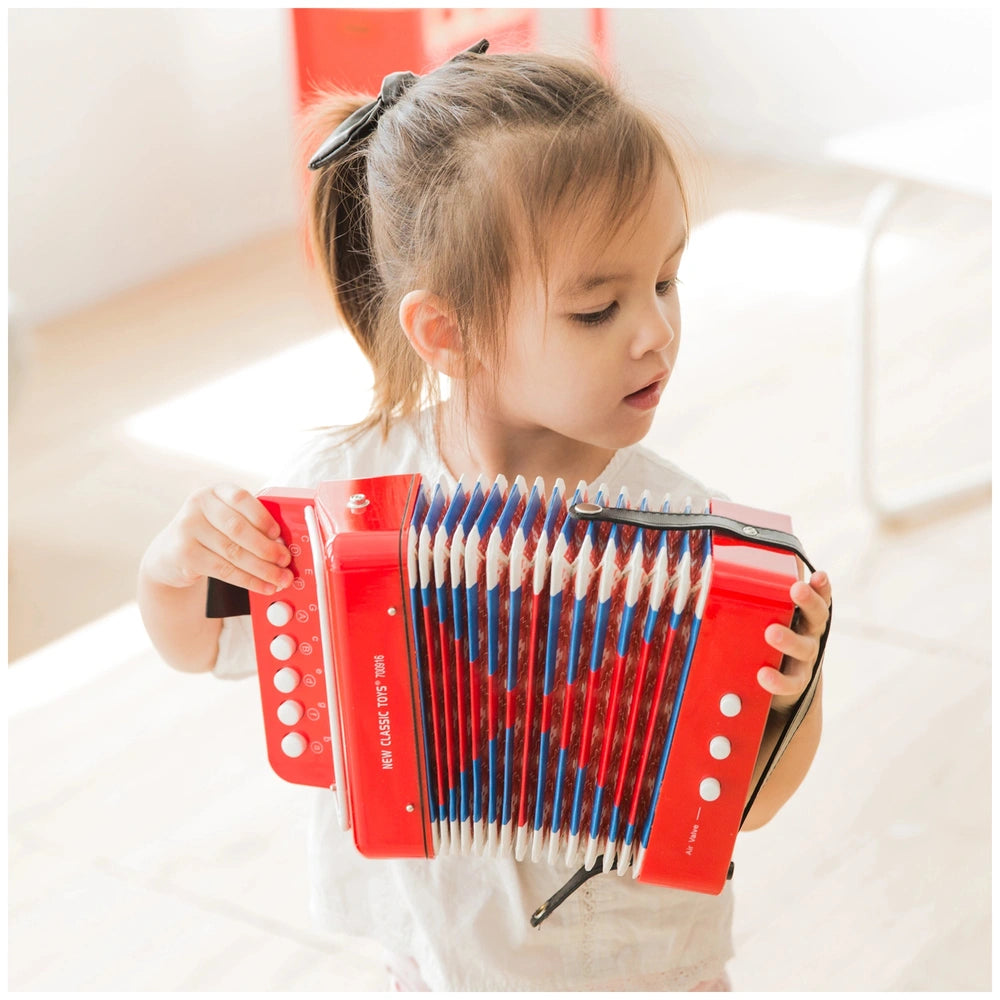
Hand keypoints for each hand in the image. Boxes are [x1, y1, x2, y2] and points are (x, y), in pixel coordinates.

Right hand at [142, 484, 293, 595]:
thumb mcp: (225, 518)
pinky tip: (264, 586)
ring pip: (233, 552)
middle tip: (285, 561)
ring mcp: (188, 528)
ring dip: (262, 569)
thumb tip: (282, 544)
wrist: (170, 553)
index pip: (241, 498)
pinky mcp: (184, 554)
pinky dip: (248, 581)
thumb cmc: (210, 533)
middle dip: (267, 548)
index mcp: (216, 491)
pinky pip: (224, 570)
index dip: (262, 517)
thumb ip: (250, 523)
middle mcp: (198, 505)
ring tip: (280, 578)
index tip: (279, 534)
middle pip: (238, 529)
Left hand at [757, 570, 831, 714]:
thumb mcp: (764, 616)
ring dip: (790, 639)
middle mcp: (809, 633)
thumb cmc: (765, 638)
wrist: (774, 682)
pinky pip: (791, 682)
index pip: (817, 597)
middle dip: (809, 601)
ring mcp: (805, 658)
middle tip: (797, 589)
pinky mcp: (795, 682)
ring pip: (804, 648)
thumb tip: (729, 568)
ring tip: (771, 633)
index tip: (818, 575)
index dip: (820, 587)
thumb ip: (755, 597)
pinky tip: (764, 674)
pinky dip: (778, 680)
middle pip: (817, 616)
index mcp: (803, 614)